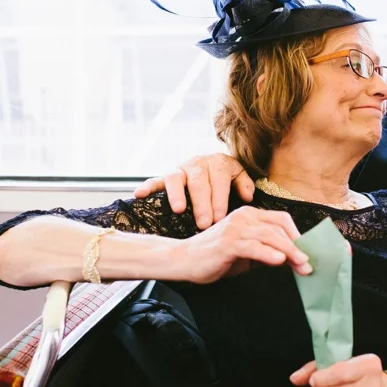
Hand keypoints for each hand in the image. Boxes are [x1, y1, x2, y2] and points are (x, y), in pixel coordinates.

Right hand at [134, 153, 254, 229]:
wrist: (209, 167)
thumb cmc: (225, 180)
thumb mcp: (237, 178)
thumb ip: (244, 184)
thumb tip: (247, 196)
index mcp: (218, 162)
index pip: (220, 179)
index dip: (219, 199)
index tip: (219, 219)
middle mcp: (198, 163)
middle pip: (199, 181)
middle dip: (201, 203)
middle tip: (204, 224)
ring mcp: (180, 169)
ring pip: (176, 178)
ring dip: (176, 194)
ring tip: (179, 210)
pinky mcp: (164, 176)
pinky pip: (154, 180)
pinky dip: (147, 187)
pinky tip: (139, 195)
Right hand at [176, 206, 309, 283]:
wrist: (184, 260)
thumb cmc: (215, 257)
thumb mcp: (246, 253)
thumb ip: (267, 251)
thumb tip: (292, 258)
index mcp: (250, 215)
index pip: (282, 220)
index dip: (299, 236)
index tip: (310, 253)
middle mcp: (244, 216)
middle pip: (280, 227)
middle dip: (298, 246)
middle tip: (309, 264)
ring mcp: (235, 228)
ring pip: (270, 236)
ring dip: (290, 251)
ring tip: (302, 264)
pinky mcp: (227, 242)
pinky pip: (253, 246)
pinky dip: (269, 253)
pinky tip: (280, 261)